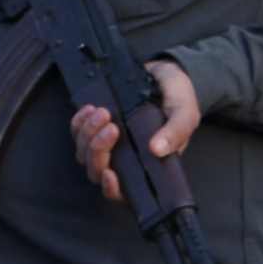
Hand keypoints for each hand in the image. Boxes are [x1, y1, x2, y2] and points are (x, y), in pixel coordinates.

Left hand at [70, 57, 204, 200]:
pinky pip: (77, 133)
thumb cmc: (178, 97)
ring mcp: (106, 145)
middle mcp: (124, 160)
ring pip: (84, 153)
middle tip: (112, 127)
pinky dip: (79, 123)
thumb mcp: (185, 112)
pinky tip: (90, 109)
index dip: (112, 188)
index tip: (110, 173)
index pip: (124, 191)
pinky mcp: (94, 127)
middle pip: (97, 171)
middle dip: (99, 151)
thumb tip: (158, 150)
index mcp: (148, 165)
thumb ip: (176, 132)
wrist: (164, 72)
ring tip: (103, 113)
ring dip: (88, 134)